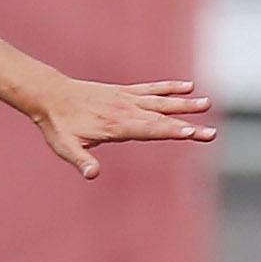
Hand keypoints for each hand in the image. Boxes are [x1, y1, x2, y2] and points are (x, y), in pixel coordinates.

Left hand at [25, 78, 214, 179]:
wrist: (48, 95)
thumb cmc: (57, 125)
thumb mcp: (65, 146)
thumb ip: (81, 160)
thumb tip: (92, 175)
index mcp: (116, 126)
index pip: (149, 130)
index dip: (171, 132)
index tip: (192, 133)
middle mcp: (125, 110)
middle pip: (162, 119)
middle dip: (187, 125)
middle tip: (211, 132)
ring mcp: (126, 99)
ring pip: (161, 101)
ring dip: (184, 104)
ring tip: (207, 103)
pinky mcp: (124, 92)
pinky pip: (151, 89)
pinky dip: (169, 87)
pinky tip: (188, 86)